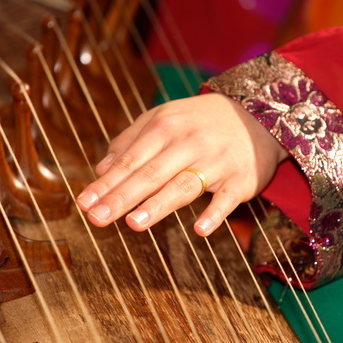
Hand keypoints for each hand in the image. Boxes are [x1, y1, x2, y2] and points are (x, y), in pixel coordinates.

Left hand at [76, 93, 288, 235]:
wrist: (259, 113)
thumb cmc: (200, 121)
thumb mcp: (164, 118)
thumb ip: (130, 141)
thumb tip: (101, 169)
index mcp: (165, 127)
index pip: (130, 159)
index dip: (106, 183)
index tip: (84, 203)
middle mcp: (189, 142)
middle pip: (151, 174)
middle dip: (122, 197)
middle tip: (97, 219)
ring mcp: (217, 161)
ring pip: (185, 184)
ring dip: (159, 204)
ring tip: (134, 223)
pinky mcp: (242, 179)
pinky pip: (227, 199)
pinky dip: (215, 214)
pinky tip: (200, 230)